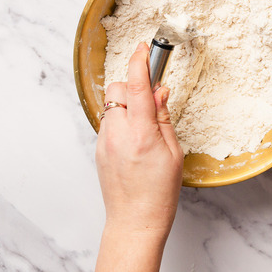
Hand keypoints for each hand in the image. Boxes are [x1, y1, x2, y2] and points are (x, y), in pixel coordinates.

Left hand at [95, 42, 183, 236]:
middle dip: (134, 88)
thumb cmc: (159, 193)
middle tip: (152, 103)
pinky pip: (109, 122)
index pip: (137, 87)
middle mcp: (117, 135)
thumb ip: (163, 118)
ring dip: (128, 105)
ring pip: (111, 106)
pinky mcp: (98, 149)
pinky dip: (122, 121)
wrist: (135, 222)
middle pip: (118, 90)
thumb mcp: (172, 153)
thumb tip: (159, 91)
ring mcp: (104, 142)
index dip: (140, 63)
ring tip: (144, 127)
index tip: (143, 49)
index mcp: (140, 135)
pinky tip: (135, 140)